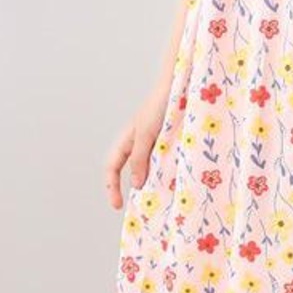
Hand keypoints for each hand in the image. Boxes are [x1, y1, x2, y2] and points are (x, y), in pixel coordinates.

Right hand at [103, 84, 171, 209]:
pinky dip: (169, 172)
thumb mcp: (146, 134)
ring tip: (164, 197)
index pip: (113, 168)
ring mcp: (156, 142)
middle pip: (132, 171)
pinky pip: (167, 161)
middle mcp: (140, 143)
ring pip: (151, 168)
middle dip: (136, 189)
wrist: (180, 85)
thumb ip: (140, 158)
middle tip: (146, 206)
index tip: (118, 206)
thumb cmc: (159, 105)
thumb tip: (135, 185)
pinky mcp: (172, 140)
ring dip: (155, 182)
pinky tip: (178, 180)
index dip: (112, 187)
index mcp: (128, 141)